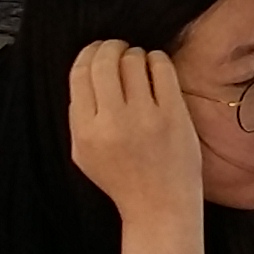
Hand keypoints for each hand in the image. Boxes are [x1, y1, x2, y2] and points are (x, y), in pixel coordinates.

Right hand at [67, 39, 205, 253]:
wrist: (160, 206)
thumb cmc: (122, 179)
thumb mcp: (83, 154)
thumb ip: (79, 115)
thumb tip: (86, 71)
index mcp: (85, 131)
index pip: (80, 73)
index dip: (88, 54)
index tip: (96, 52)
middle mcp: (112, 121)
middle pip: (104, 61)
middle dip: (110, 47)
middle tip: (117, 49)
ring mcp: (145, 117)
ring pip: (133, 59)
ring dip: (134, 54)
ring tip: (138, 62)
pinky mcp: (173, 114)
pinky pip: (161, 67)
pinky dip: (157, 59)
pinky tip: (156, 68)